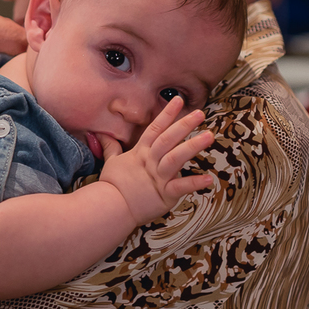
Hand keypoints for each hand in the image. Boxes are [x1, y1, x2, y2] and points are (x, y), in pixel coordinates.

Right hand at [99, 97, 214, 224]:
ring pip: (175, 158)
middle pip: (167, 139)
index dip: (167, 114)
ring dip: (192, 146)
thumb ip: (111, 147)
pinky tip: (209, 178)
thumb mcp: (111, 162)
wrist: (109, 208)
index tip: (179, 100)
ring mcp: (158, 177)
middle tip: (200, 113)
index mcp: (140, 153)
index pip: (155, 129)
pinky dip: (194, 183)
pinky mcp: (163, 194)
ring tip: (209, 136)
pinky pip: (180, 187)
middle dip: (183, 125)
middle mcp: (150, 162)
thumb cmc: (112, 186)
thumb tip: (100, 134)